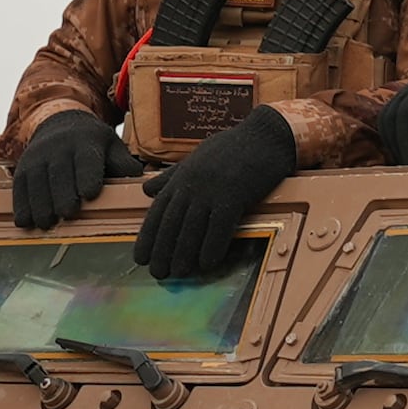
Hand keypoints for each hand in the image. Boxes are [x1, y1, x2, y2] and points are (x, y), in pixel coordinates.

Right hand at [11, 111, 139, 229]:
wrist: (58, 121)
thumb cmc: (91, 142)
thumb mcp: (111, 146)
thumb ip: (123, 165)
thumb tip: (142, 184)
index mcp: (86, 143)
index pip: (86, 159)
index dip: (87, 175)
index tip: (89, 193)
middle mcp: (59, 148)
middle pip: (59, 172)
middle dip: (62, 193)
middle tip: (68, 213)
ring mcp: (38, 157)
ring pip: (36, 181)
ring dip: (40, 203)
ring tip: (46, 222)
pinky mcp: (22, 167)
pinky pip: (20, 186)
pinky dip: (21, 205)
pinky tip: (25, 222)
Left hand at [134, 111, 293, 280]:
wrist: (266, 135)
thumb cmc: (233, 147)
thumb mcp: (196, 158)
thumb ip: (171, 176)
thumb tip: (146, 190)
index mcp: (182, 176)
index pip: (158, 211)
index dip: (148, 237)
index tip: (141, 257)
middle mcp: (192, 184)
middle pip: (172, 223)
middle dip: (162, 251)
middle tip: (158, 273)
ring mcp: (212, 189)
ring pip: (192, 228)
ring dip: (183, 254)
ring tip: (178, 274)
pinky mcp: (235, 195)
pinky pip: (220, 227)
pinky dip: (212, 247)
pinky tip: (207, 264)